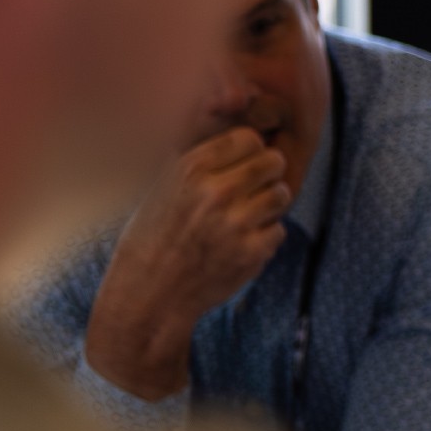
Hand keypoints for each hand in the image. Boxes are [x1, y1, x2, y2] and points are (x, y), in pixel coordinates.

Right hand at [82, 124, 292, 399]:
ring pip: (281, 194)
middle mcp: (215, 191)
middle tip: (251, 193)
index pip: (249, 138)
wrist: (148, 295)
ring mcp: (236, 223)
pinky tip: (240, 245)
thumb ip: (201, 162)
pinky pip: (278, 230)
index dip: (250, 152)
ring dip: (269, 205)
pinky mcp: (251, 252)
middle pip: (274, 161)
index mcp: (191, 169)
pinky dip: (265, 238)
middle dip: (266, 175)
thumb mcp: (164, 187)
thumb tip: (242, 135)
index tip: (241, 167)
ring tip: (245, 218)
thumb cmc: (154, 237)